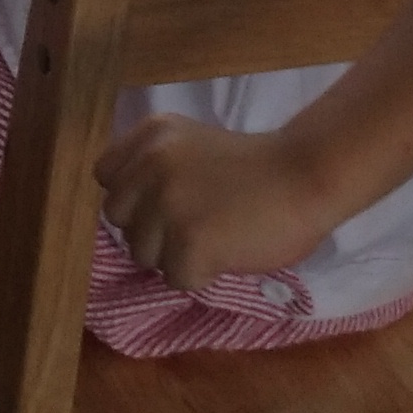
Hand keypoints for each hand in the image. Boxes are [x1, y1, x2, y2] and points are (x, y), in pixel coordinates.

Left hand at [92, 112, 339, 292]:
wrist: (307, 177)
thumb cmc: (256, 169)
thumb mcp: (191, 146)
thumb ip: (153, 167)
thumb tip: (124, 212)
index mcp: (150, 134)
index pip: (105, 176)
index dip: (132, 197)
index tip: (163, 202)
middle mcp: (150, 165)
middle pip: (117, 219)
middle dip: (150, 229)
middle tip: (193, 226)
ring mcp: (167, 205)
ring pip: (142, 253)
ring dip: (175, 255)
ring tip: (216, 238)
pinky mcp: (189, 243)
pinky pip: (176, 278)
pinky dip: (201, 275)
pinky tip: (227, 253)